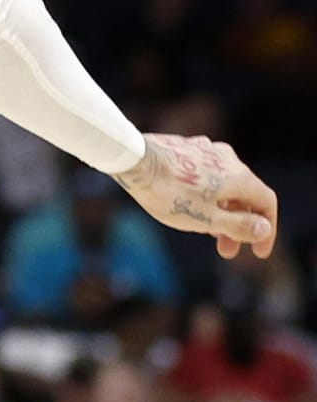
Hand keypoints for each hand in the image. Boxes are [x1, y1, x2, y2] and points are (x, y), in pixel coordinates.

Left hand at [118, 134, 276, 260]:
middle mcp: (228, 159)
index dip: (267, 229)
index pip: (267, 202)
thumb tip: (264, 230)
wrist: (133, 161)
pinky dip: (207, 195)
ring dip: (221, 211)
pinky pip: (207, 175)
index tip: (258, 252)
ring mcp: (207, 151)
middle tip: (227, 251)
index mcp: (239, 176)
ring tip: (207, 232)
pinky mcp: (188, 149)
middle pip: (245, 195)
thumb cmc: (168, 193)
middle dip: (239, 226)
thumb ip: (238, 225)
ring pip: (224, 185)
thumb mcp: (206, 219)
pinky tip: (190, 207)